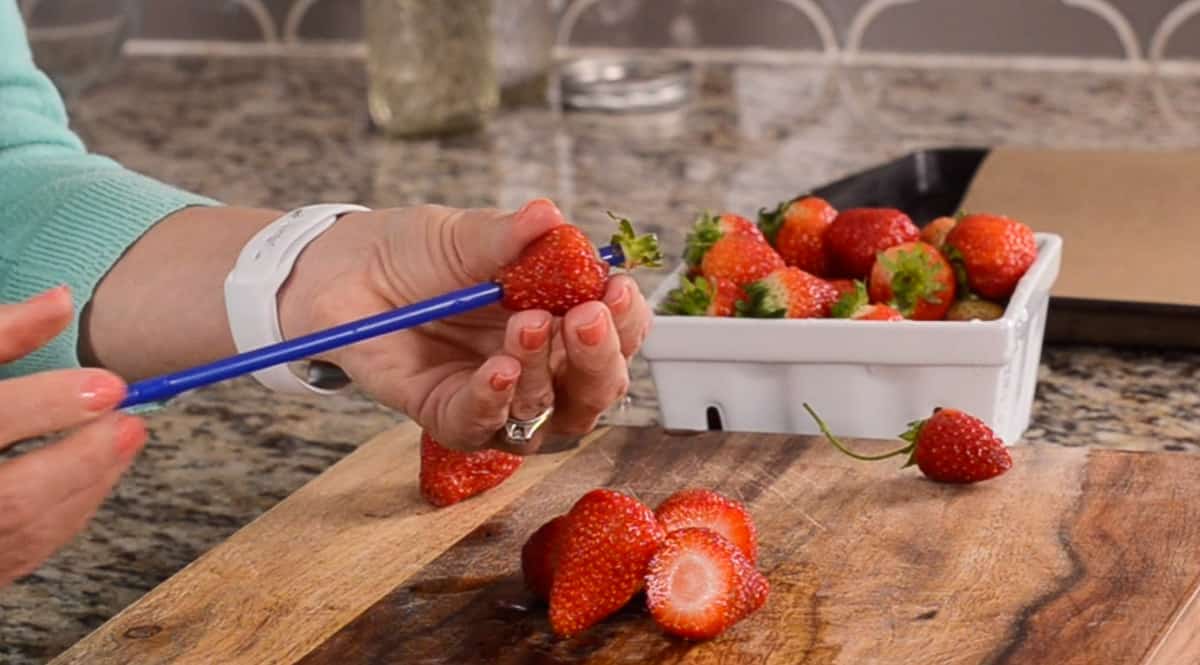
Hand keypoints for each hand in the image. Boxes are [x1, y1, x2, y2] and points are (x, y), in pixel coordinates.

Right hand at [0, 287, 146, 588]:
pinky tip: (99, 471)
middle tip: (128, 420)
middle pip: (13, 495)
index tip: (108, 385)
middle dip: (81, 457)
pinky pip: (25, 549)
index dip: (44, 404)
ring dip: (88, 480)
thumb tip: (61, 301)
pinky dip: (70, 508)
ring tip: (126, 434)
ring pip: (23, 524)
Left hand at [278, 199, 651, 452]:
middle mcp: (543, 366)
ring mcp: (499, 398)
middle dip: (600, 356)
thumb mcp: (465, 234)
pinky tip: (499, 370)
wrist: (341, 272)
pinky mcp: (449, 417)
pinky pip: (482, 428)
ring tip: (525, 323)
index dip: (628, 318)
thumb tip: (550, 216)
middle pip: (599, 387)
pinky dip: (495, 403)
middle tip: (584, 317)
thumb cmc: (415, 252)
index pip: (619, 331)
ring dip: (544, 371)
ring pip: (549, 415)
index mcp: (562, 317)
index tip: (617, 289)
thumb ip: (507, 236)